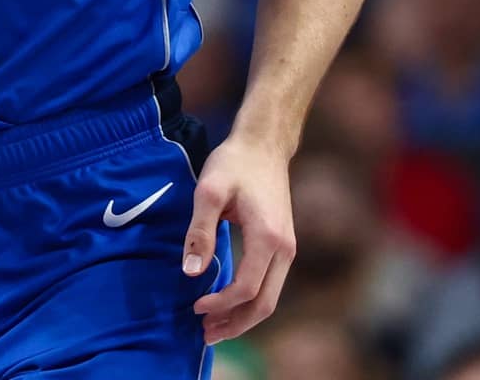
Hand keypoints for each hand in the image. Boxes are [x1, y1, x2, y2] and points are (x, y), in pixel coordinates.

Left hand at [185, 132, 295, 345]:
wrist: (264, 145)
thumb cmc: (234, 164)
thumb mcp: (208, 191)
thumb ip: (199, 232)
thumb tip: (191, 272)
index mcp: (268, 237)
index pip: (246, 287)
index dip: (220, 303)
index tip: (194, 305)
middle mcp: (285, 248)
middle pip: (264, 303)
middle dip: (235, 323)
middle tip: (205, 334)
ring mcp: (288, 248)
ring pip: (270, 298)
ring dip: (243, 316)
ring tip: (214, 327)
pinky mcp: (284, 246)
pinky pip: (270, 285)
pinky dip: (250, 301)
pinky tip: (229, 304)